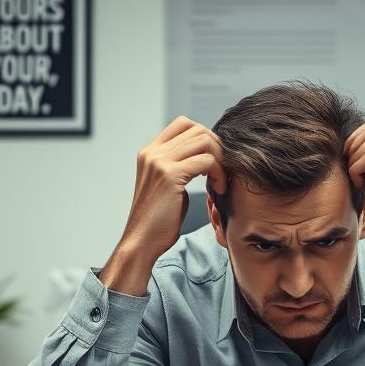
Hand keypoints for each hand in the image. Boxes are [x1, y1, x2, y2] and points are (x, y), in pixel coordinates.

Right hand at [101, 117, 226, 292]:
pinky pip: (206, 161)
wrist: (142, 242)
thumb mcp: (167, 185)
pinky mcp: (170, 176)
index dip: (206, 136)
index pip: (184, 123)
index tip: (213, 160)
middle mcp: (152, 153)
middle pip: (197, 129)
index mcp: (149, 152)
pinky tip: (218, 188)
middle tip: (222, 170)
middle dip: (217, 148)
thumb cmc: (158, 220)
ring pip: (204, 141)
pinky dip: (219, 173)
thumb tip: (205, 155)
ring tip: (220, 181)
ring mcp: (159, 162)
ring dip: (220, 160)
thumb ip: (180, 166)